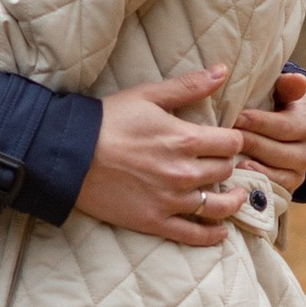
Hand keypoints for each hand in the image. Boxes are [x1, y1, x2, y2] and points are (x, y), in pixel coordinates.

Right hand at [76, 68, 249, 247]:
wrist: (70, 155)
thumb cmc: (108, 121)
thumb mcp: (148, 95)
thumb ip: (189, 86)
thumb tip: (222, 71)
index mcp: (186, 139)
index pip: (232, 142)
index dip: (234, 139)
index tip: (229, 140)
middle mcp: (184, 172)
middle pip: (226, 171)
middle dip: (228, 165)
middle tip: (224, 163)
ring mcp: (170, 200)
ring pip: (218, 206)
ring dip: (232, 201)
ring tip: (236, 196)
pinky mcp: (154, 221)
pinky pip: (193, 234)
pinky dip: (212, 235)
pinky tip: (220, 231)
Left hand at [233, 70, 305, 202]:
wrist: (282, 134)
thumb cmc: (275, 107)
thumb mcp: (281, 92)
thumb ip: (287, 86)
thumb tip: (298, 80)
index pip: (284, 126)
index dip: (259, 122)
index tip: (237, 117)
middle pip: (278, 151)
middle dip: (251, 143)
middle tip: (226, 138)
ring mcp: (299, 174)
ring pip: (276, 172)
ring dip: (252, 164)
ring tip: (229, 157)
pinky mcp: (287, 189)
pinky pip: (273, 189)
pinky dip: (255, 182)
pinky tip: (237, 174)